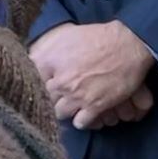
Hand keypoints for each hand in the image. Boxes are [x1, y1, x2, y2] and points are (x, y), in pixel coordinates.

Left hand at [28, 21, 154, 130]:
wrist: (126, 44)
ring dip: (63, 110)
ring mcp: (76, 95)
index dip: (36, 82)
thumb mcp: (63, 36)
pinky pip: (79, 123)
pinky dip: (80, 120)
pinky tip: (82, 114)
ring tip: (68, 106)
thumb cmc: (95, 36)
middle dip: (49, 98)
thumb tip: (31, 58)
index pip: (31, 79)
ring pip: (59, 113)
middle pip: (44, 98)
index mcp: (48, 61)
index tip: (40, 84)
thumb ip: (45, 50)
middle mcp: (59, 80)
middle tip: (56, 97)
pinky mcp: (94, 106)